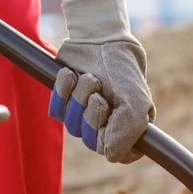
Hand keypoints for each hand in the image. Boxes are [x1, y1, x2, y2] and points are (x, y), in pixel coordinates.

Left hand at [48, 0, 155, 163]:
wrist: (100, 37)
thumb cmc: (121, 69)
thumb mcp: (135, 104)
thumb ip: (127, 134)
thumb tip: (110, 156)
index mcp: (129, 128)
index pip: (117, 155)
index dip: (111, 138)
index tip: (111, 115)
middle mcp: (108, 125)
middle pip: (91, 141)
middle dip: (92, 115)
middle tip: (98, 93)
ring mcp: (85, 114)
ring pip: (73, 125)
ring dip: (79, 98)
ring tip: (89, 78)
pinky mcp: (66, 101)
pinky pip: (57, 110)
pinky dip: (62, 91)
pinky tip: (71, 75)